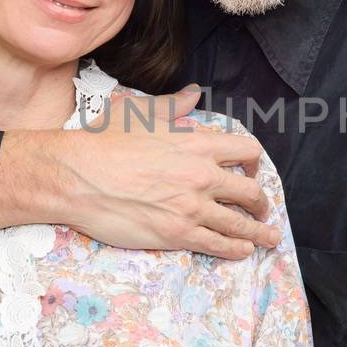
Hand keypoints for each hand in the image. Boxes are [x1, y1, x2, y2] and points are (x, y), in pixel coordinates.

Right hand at [0, 85, 280, 259]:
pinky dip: (235, 250)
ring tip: (268, 239)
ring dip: (259, 233)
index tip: (253, 171)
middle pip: (251, 192)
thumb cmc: (104, 142)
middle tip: (262, 210)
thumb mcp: (141, 114)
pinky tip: (242, 251)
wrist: (78, 176)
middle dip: (261, 204)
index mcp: (197, 144)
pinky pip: (218, 245)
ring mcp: (192, 208)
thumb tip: (192, 95)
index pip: (247, 151)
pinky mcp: (178, 234)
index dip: (256, 163)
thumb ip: (173, 107)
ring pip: (240, 224)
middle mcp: (202, 176)